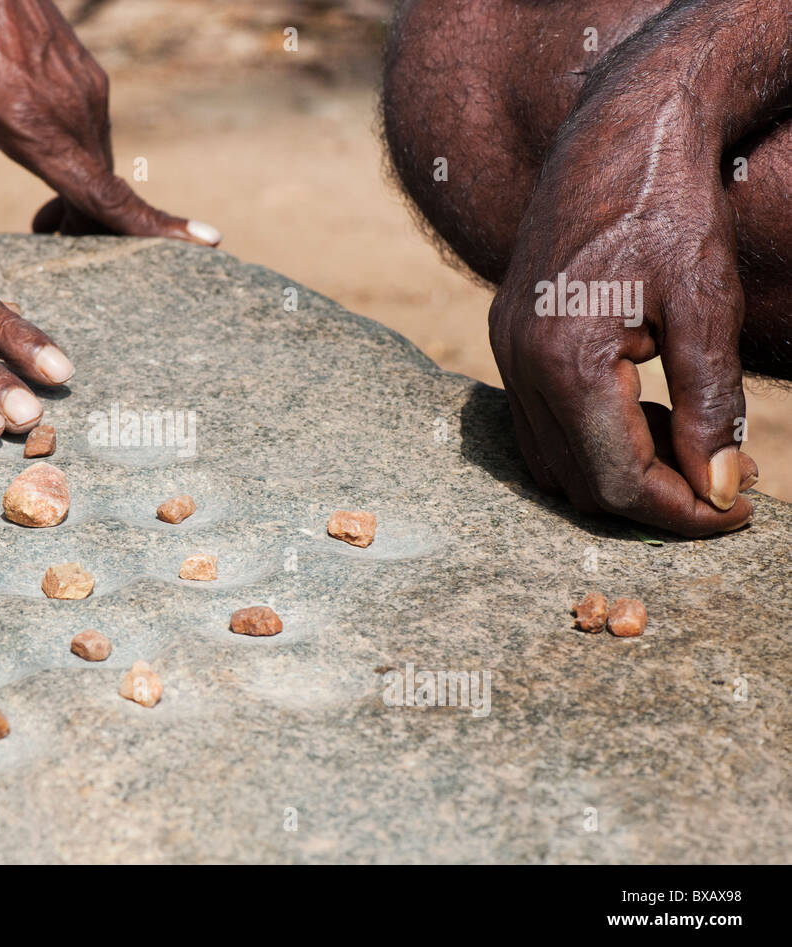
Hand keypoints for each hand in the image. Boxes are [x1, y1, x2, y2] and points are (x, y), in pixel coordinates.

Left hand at [0, 0, 220, 244]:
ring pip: (100, 163)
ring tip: (40, 212)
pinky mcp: (87, 73)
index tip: (207, 241)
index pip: (108, 195)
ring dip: (80, 194)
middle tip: (41, 237)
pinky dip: (80, 160)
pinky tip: (43, 155)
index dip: (158, 226)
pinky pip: (95, 133)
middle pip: (104, 193)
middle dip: (85, 228)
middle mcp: (76, 111)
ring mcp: (87, 89)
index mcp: (40, 130)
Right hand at [489, 106, 756, 535]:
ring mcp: (506, 352)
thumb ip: (709, 409)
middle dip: (653, 499)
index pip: (619, 480)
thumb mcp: (705, 310)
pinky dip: (589, 440)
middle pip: (579, 483)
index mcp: (566, 362)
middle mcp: (521, 366)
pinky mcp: (509, 338)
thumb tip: (721, 491)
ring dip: (619, 471)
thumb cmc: (670, 212)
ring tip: (685, 443)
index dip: (682, 513)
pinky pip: (537, 424)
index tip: (738, 513)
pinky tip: (638, 410)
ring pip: (552, 461)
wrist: (616, 135)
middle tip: (722, 485)